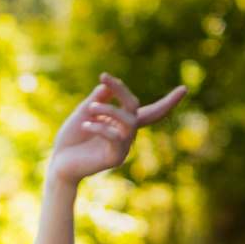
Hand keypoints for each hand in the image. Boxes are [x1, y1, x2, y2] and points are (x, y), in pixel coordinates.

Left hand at [47, 73, 185, 185]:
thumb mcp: (82, 115)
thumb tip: (107, 85)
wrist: (59, 165)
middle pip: (134, 107)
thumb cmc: (70, 141)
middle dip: (121, 90)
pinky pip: (114, 137)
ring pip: (127, 121)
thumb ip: (96, 100)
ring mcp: (123, 146)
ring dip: (108, 110)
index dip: (167, 102)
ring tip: (90, 108)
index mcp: (122, 123)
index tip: (185, 89)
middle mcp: (127, 134)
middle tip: (104, 78)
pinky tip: (85, 126)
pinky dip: (100, 128)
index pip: (149, 111)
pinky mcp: (115, 158)